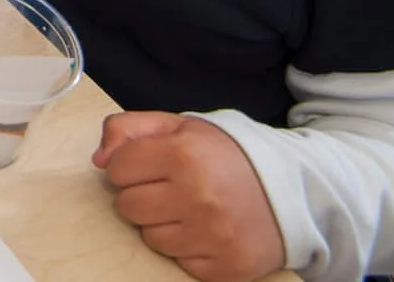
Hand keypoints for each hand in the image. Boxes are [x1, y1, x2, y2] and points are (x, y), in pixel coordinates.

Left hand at [95, 113, 285, 281]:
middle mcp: (197, 198)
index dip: (129, 165)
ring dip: (162, 224)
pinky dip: (187, 249)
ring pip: (150, 238)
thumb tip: (99, 160)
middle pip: (128, 207)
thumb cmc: (227, 156)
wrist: (294, 192)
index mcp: (183, 156)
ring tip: (190, 209)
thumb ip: (129, 129)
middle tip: (169, 188)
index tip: (150, 165)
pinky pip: (179, 263)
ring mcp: (213, 237)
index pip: (117, 169)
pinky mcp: (226, 269)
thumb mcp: (179, 126)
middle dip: (141, 196)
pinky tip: (206, 231)